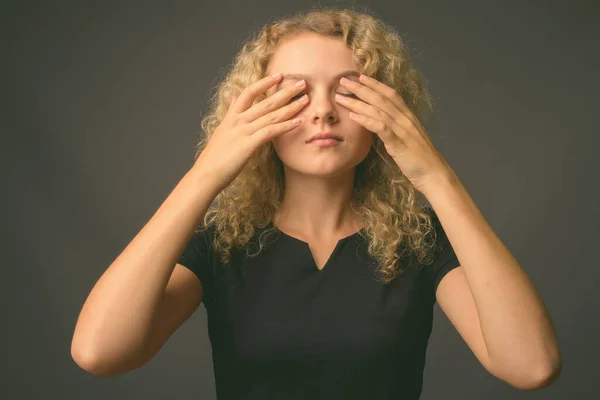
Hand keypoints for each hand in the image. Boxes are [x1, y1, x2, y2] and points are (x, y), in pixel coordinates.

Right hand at [193, 73, 308, 191]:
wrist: (206, 174)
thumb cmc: (215, 157)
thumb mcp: (222, 131)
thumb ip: (230, 113)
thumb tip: (233, 98)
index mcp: (232, 117)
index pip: (248, 93)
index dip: (264, 83)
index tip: (278, 75)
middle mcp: (238, 121)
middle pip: (265, 101)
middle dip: (285, 91)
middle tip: (302, 83)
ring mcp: (243, 131)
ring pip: (271, 115)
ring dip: (290, 107)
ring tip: (306, 99)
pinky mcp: (248, 144)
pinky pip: (270, 132)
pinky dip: (286, 126)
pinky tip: (298, 122)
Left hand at [335, 74, 451, 192]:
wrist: (434, 174)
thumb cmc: (420, 159)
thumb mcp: (407, 139)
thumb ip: (396, 129)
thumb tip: (382, 125)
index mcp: (408, 117)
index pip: (391, 94)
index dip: (375, 84)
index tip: (360, 76)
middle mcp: (406, 119)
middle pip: (381, 98)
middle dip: (361, 88)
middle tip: (343, 80)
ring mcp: (403, 130)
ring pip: (378, 110)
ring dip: (357, 102)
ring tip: (341, 97)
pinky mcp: (398, 143)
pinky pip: (380, 128)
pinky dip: (366, 120)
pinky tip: (353, 116)